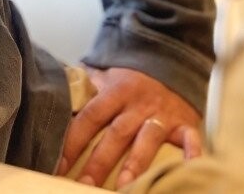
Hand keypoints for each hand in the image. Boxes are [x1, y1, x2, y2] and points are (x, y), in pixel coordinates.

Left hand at [58, 67, 202, 188]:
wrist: (171, 62)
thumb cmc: (132, 79)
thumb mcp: (106, 76)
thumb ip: (84, 87)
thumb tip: (53, 92)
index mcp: (114, 92)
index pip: (90, 117)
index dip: (73, 141)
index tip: (60, 164)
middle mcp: (137, 105)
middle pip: (116, 134)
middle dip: (100, 161)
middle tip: (86, 184)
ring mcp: (162, 115)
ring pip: (148, 140)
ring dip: (136, 164)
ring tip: (125, 187)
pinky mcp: (185, 123)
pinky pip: (190, 140)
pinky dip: (191, 155)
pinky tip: (186, 170)